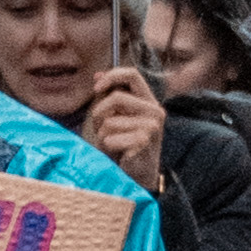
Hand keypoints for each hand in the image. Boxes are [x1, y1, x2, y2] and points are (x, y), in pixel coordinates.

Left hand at [80, 66, 167, 193]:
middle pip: (116, 98)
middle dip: (99, 114)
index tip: (96, 87)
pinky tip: (117, 153)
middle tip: (101, 129)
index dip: (112, 76)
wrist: (138, 175)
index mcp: (148, 101)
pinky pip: (110, 138)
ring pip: (109, 122)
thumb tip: (97, 75)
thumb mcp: (117, 117)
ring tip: (112, 145)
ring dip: (102, 135)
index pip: (132, 75)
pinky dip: (107, 147)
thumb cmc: (124, 146)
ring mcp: (151, 126)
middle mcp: (154, 111)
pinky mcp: (144, 142)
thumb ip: (109, 97)